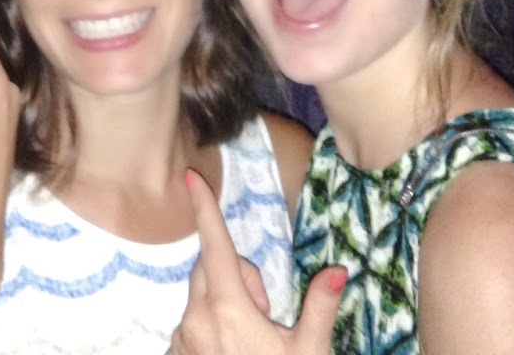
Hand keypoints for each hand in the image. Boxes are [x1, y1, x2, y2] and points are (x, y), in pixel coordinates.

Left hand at [169, 170, 343, 354]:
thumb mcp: (309, 352)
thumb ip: (319, 308)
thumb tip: (338, 270)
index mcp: (228, 310)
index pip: (216, 246)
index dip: (205, 208)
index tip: (190, 176)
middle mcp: (196, 319)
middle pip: (210, 267)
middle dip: (237, 275)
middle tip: (267, 312)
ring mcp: (182, 339)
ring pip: (201, 295)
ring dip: (223, 301)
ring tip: (250, 340)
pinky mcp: (175, 352)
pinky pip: (190, 321)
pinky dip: (208, 324)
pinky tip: (231, 352)